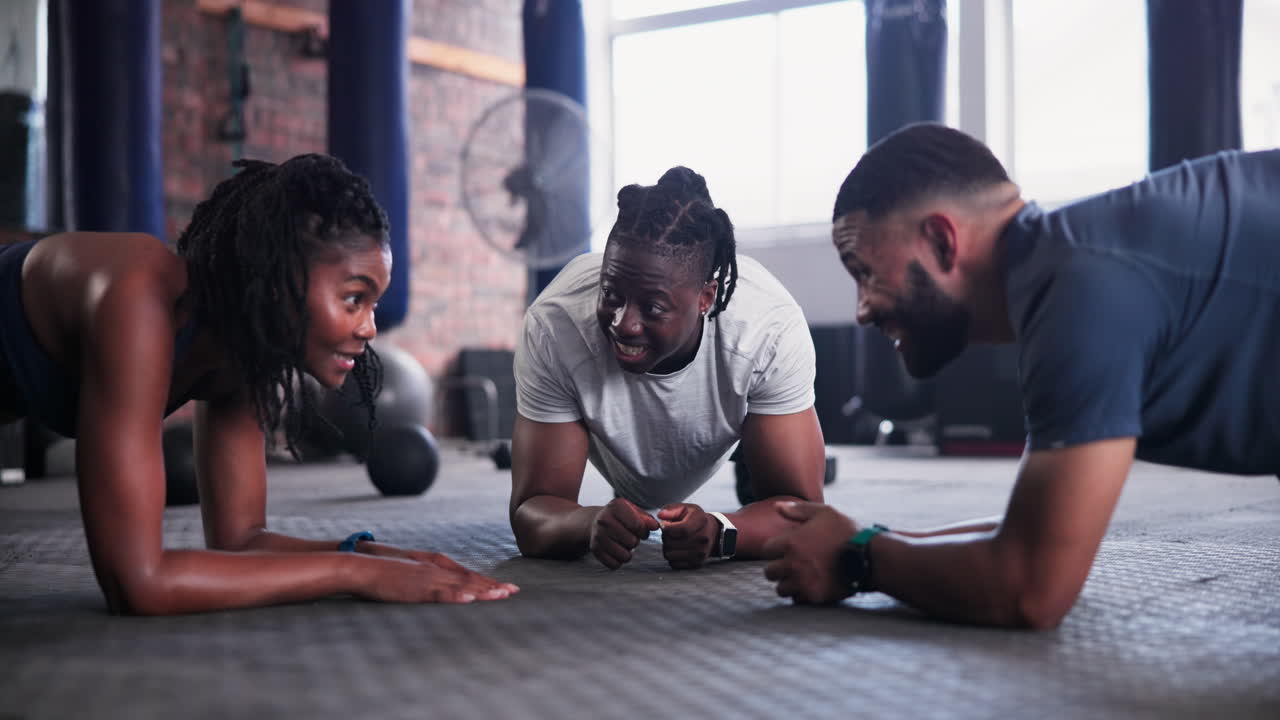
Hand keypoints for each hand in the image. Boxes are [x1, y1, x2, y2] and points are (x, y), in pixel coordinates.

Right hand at [357, 555, 515, 603]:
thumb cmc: (384, 570)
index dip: (487, 581)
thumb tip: (440, 585)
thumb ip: (427, 576)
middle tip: (514, 591)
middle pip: (470, 578)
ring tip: (502, 595)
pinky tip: (470, 599)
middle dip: (492, 585)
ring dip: (482, 591)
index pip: (467, 574)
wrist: (363, 566)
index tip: (504, 587)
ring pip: (461, 585)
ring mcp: (428, 578)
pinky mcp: (416, 589)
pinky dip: (456, 596)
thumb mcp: (411, 571)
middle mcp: (436, 569)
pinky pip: (440, 594)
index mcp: (435, 564)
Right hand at [590, 497, 659, 569]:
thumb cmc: (620, 516)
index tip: (641, 530)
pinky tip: (616, 551)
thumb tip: (656, 526)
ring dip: (628, 552)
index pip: (638, 526)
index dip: (644, 531)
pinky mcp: (595, 549)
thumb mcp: (633, 511)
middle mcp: (604, 520)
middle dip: (635, 541)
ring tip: (624, 544)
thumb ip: (647, 518)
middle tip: (630, 536)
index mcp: (616, 507)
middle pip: (632, 542)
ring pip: (624, 556)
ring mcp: (598, 535)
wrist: (596, 520)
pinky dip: (619, 561)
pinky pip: (615, 564)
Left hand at [657, 503, 716, 569]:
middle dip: (665, 536)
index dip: (667, 528)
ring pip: (669, 554)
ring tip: (673, 540)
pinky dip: (672, 556)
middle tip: (669, 532)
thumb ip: (671, 510)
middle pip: (671, 543)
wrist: (712, 531)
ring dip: (667, 547)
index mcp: (700, 521)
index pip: (680, 529)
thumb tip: (661, 516)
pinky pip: (673, 563)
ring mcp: (701, 553)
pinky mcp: (696, 564)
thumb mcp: (685, 508)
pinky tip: (677, 548)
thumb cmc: (695, 519)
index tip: (664, 525)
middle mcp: (703, 538)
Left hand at [762, 501, 857, 604]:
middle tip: (791, 565)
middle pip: (769, 572)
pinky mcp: (814, 596)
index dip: (775, 550)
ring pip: (780, 589)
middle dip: (778, 568)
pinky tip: (809, 585)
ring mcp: (802, 582)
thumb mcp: (823, 513)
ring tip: (799, 577)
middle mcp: (792, 564)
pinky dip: (800, 594)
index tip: (785, 550)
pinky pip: (796, 600)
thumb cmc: (846, 531)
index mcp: (790, 542)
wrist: (869, 557)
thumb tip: (776, 507)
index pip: (766, 551)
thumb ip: (797, 510)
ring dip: (787, 583)